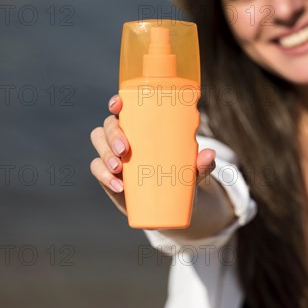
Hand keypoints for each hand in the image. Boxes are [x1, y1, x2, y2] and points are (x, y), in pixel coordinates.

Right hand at [90, 94, 215, 215]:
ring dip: (106, 154)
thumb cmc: (179, 175)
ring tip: (119, 168)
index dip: (116, 103)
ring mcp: (113, 154)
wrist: (170, 204)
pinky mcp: (107, 174)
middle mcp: (124, 136)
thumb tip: (210, 154)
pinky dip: (105, 176)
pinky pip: (97, 169)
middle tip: (125, 150)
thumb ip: (201, 163)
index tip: (117, 105)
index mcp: (142, 125)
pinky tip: (119, 186)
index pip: (123, 108)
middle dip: (113, 135)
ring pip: (99, 144)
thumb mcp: (192, 169)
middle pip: (107, 126)